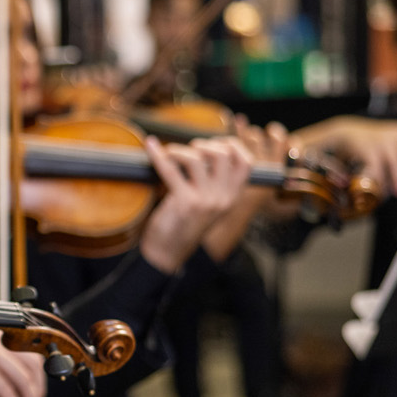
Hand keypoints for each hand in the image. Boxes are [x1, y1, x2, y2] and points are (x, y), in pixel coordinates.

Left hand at [139, 136, 253, 273]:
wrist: (168, 253)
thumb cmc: (184, 225)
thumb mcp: (209, 205)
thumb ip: (214, 182)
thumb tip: (204, 149)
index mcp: (233, 197)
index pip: (246, 163)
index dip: (231, 145)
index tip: (214, 142)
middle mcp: (224, 198)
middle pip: (222, 154)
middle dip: (204, 144)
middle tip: (189, 149)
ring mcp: (206, 200)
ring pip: (197, 158)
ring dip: (180, 150)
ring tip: (170, 153)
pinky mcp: (184, 203)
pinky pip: (170, 170)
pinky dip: (158, 155)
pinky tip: (150, 146)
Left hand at [292, 116, 396, 198]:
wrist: (339, 134)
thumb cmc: (320, 153)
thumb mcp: (304, 161)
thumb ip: (298, 172)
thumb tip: (287, 184)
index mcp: (349, 137)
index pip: (371, 152)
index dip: (378, 173)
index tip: (379, 191)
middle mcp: (373, 131)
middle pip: (395, 151)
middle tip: (395, 194)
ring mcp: (391, 131)